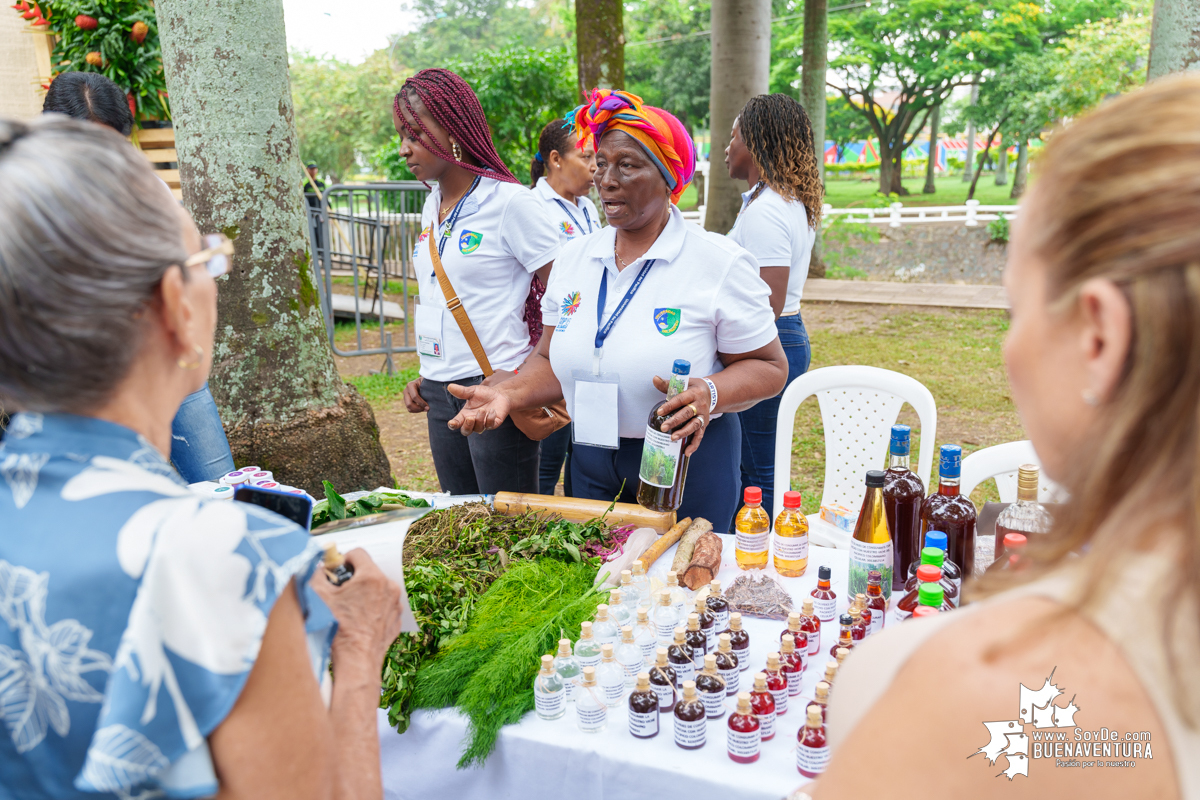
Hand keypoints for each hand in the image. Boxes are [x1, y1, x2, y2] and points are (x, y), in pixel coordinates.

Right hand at [310, 549, 402, 668]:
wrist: (357, 659)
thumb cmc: (340, 629)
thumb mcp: (319, 597)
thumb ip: (316, 575)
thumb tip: (318, 568)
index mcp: (372, 577)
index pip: (358, 553)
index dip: (343, 560)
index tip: (336, 571)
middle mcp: (388, 586)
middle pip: (368, 570)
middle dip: (353, 577)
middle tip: (340, 591)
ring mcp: (395, 603)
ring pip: (377, 587)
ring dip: (364, 592)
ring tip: (350, 607)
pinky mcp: (396, 617)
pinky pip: (384, 603)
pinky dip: (373, 606)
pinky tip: (360, 618)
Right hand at [403, 376, 427, 412]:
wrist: (422, 382)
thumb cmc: (426, 382)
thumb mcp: (427, 383)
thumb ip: (428, 388)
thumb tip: (432, 396)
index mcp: (410, 385)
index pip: (415, 397)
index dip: (422, 403)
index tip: (428, 407)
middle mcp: (406, 391)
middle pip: (409, 404)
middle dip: (418, 408)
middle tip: (427, 409)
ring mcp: (405, 396)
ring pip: (409, 408)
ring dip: (418, 410)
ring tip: (425, 409)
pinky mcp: (406, 401)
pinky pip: (409, 409)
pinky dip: (416, 411)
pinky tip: (422, 408)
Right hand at [446, 382, 511, 434]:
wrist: (499, 394)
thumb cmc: (483, 394)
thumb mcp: (472, 391)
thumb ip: (462, 391)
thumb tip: (450, 386)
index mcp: (465, 414)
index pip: (457, 423)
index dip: (453, 424)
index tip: (452, 423)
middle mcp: (473, 421)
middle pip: (466, 431)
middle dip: (467, 426)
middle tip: (470, 418)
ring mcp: (483, 424)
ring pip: (478, 428)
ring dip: (479, 419)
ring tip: (482, 409)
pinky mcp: (493, 424)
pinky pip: (490, 425)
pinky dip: (490, 419)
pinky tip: (492, 411)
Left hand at [651, 376, 710, 455]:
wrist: (712, 393)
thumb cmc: (692, 388)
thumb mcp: (683, 383)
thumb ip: (668, 384)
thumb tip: (654, 378)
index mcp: (693, 393)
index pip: (681, 399)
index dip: (670, 406)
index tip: (659, 412)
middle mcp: (699, 405)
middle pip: (687, 414)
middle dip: (675, 421)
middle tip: (663, 428)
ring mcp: (703, 416)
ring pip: (694, 425)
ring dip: (684, 432)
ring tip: (673, 438)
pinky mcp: (705, 425)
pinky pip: (700, 436)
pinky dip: (694, 445)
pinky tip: (686, 452)